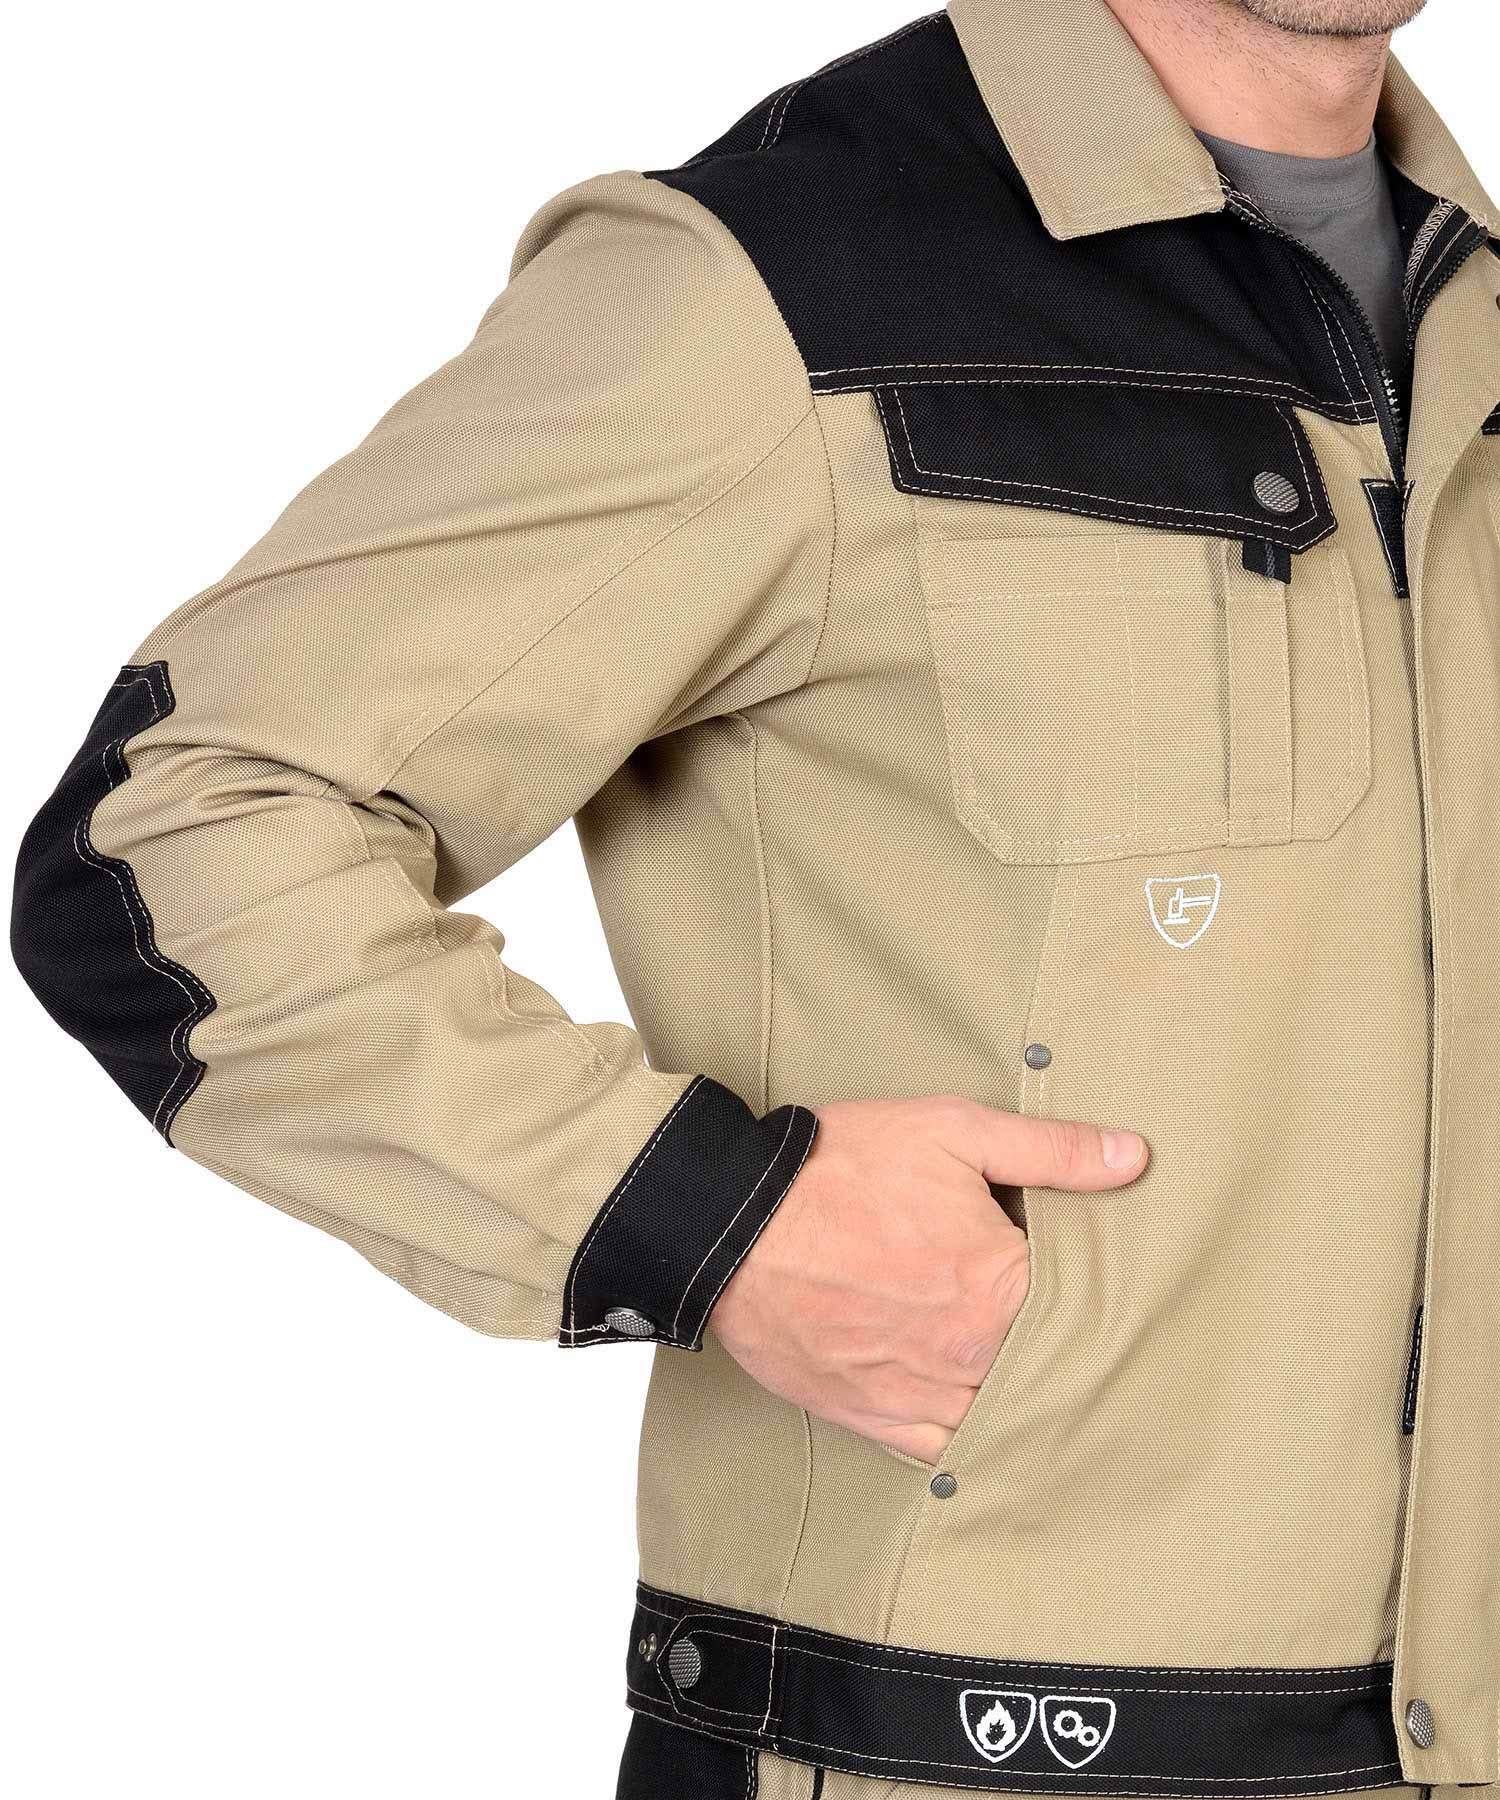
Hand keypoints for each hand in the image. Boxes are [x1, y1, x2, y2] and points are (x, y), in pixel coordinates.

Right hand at [711, 1096, 1147, 1463]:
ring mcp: (922, 1395)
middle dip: (1059, 1344)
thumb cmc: (840, 1169)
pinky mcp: (875, 1418)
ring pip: (1003, 1413)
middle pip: (1048, 1365)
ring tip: (1023, 1365)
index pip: (1084, 1303)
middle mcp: (971, 1355)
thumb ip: (1050, 1151)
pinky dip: (969, 1434)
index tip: (1094, 1275)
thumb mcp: (951, 1131)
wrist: (732, 1222)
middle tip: (1063, 1324)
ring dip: (1018, 1392)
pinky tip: (978, 1411)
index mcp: (1001, 1286)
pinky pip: (945, 1447)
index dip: (1091, 1286)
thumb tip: (1133, 1159)